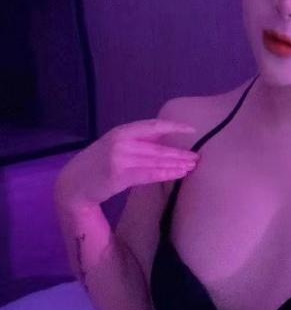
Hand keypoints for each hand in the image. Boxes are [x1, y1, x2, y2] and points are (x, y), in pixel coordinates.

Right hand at [55, 118, 199, 206]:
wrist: (73, 183)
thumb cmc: (97, 165)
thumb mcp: (114, 146)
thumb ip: (136, 142)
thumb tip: (163, 141)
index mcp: (121, 131)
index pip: (153, 125)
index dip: (174, 126)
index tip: (192, 129)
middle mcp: (121, 141)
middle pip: (158, 146)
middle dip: (179, 152)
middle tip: (197, 157)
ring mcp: (119, 158)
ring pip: (156, 160)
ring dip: (176, 164)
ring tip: (192, 166)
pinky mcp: (119, 175)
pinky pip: (148, 174)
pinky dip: (165, 174)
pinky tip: (178, 175)